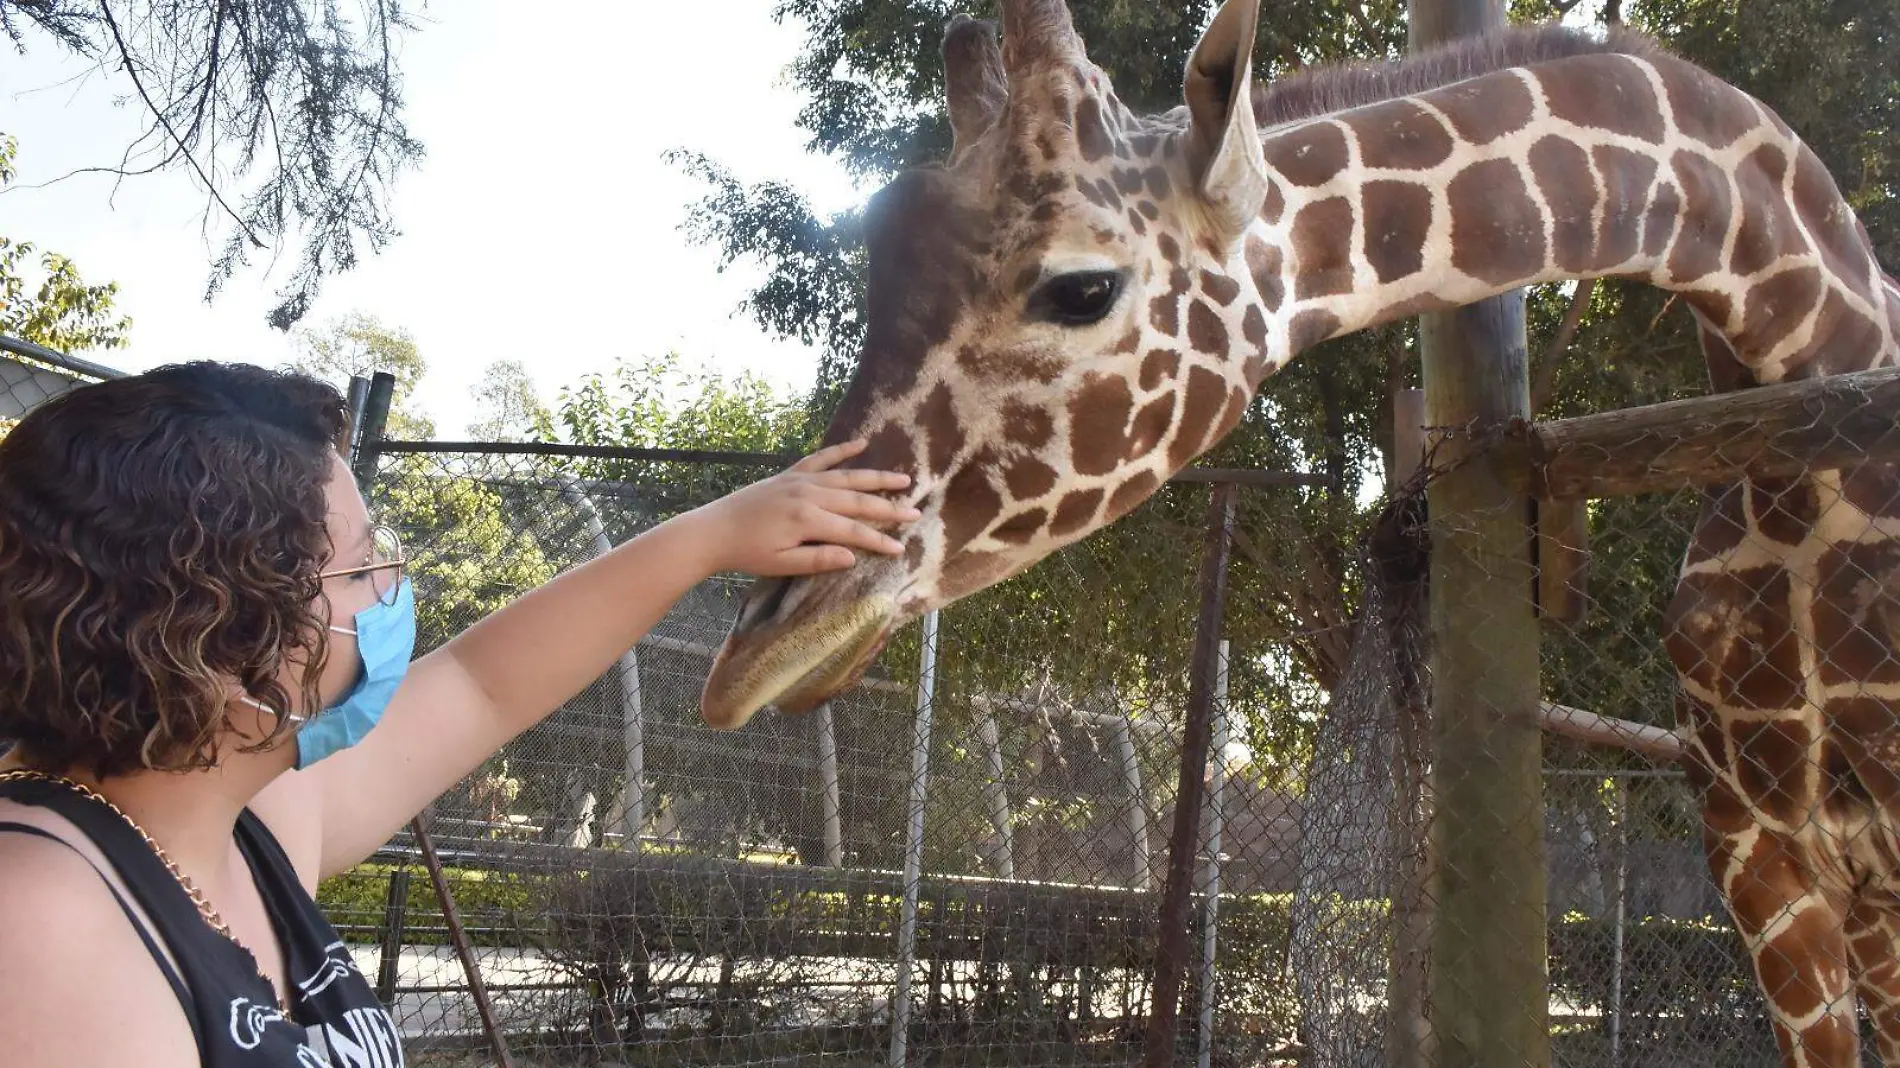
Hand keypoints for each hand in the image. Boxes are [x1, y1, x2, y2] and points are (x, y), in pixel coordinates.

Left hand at [691, 439, 920, 575]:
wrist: (713, 530)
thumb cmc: (747, 553)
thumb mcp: (782, 564)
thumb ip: (818, 559)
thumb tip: (853, 556)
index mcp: (807, 520)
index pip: (853, 532)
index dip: (879, 541)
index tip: (901, 548)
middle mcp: (808, 495)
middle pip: (858, 502)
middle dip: (889, 508)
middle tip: (915, 513)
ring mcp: (800, 480)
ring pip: (847, 477)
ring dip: (877, 477)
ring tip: (904, 478)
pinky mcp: (790, 473)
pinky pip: (821, 458)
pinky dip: (841, 450)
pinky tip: (861, 443)